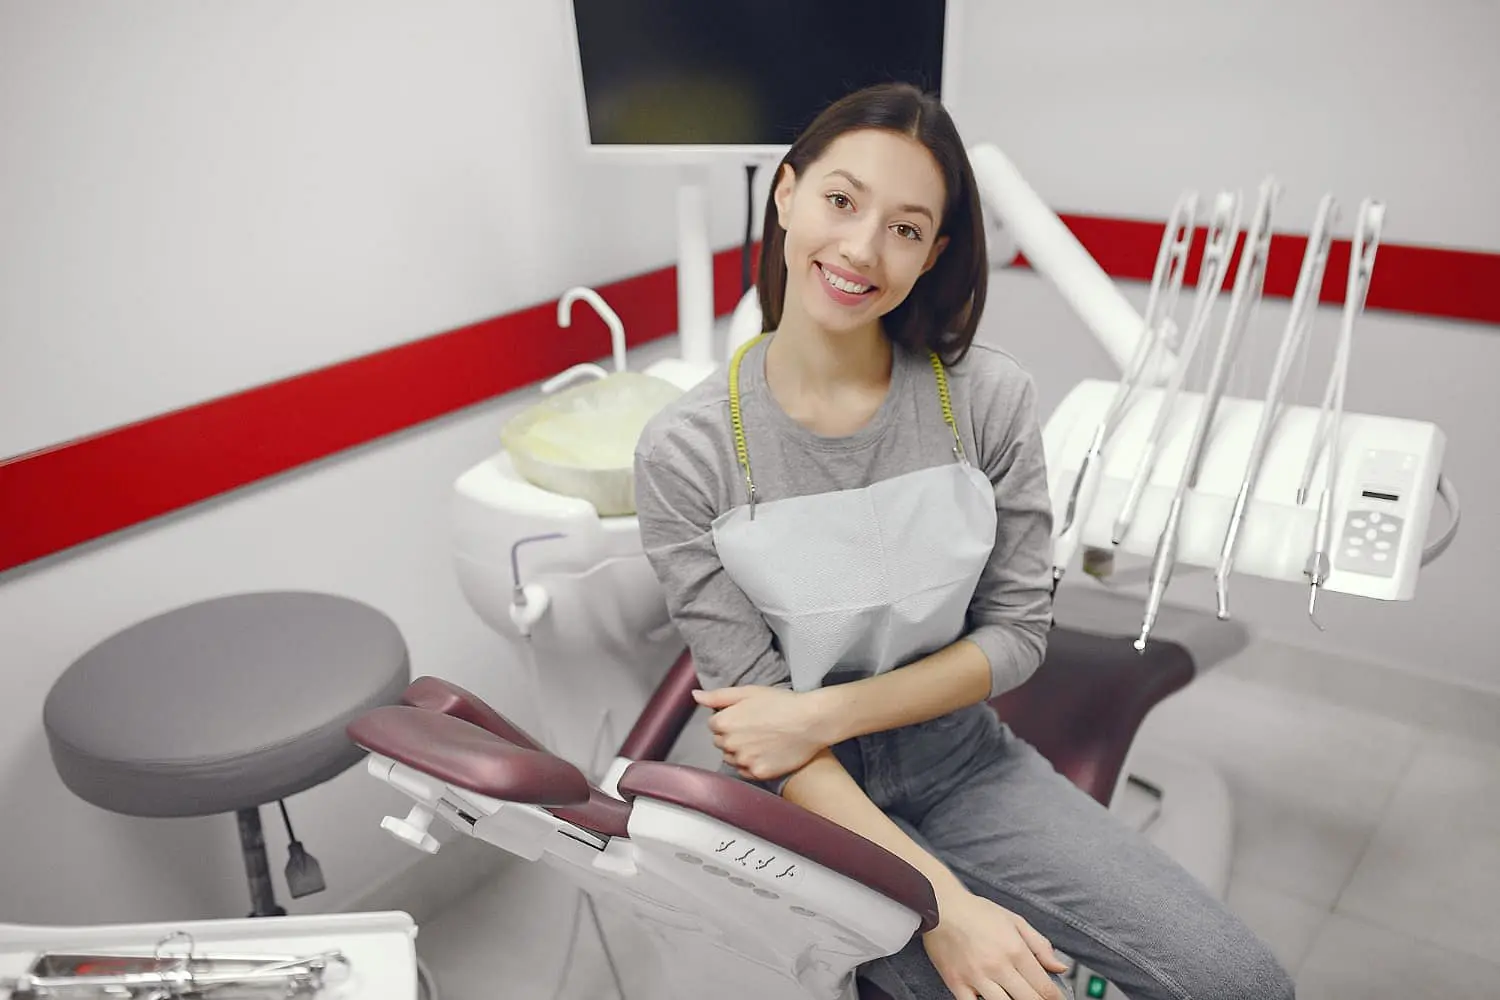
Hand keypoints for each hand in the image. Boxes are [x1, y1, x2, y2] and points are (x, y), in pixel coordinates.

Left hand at [693, 685, 828, 781]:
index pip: (713, 724)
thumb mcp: (748, 691)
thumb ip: (718, 696)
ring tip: (762, 739)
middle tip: (756, 726)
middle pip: (721, 742)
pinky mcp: (758, 773)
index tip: (747, 716)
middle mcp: (730, 744)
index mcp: (724, 722)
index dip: (730, 718)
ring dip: (740, 751)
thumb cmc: (782, 703)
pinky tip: (766, 752)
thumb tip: (696, 696)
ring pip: (731, 758)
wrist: (811, 721)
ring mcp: (744, 761)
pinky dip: (752, 763)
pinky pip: (745, 771)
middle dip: (732, 735)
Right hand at [922, 890, 1069, 999]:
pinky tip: (991, 999)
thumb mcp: (1015, 921)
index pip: (1044, 987)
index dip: (1056, 999)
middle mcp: (997, 966)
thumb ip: (1040, 946)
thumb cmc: (978, 912)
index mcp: (1015, 950)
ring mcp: (976, 977)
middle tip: (1038, 999)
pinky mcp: (956, 983)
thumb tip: (1060, 967)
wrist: (941, 905)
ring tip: (1016, 997)